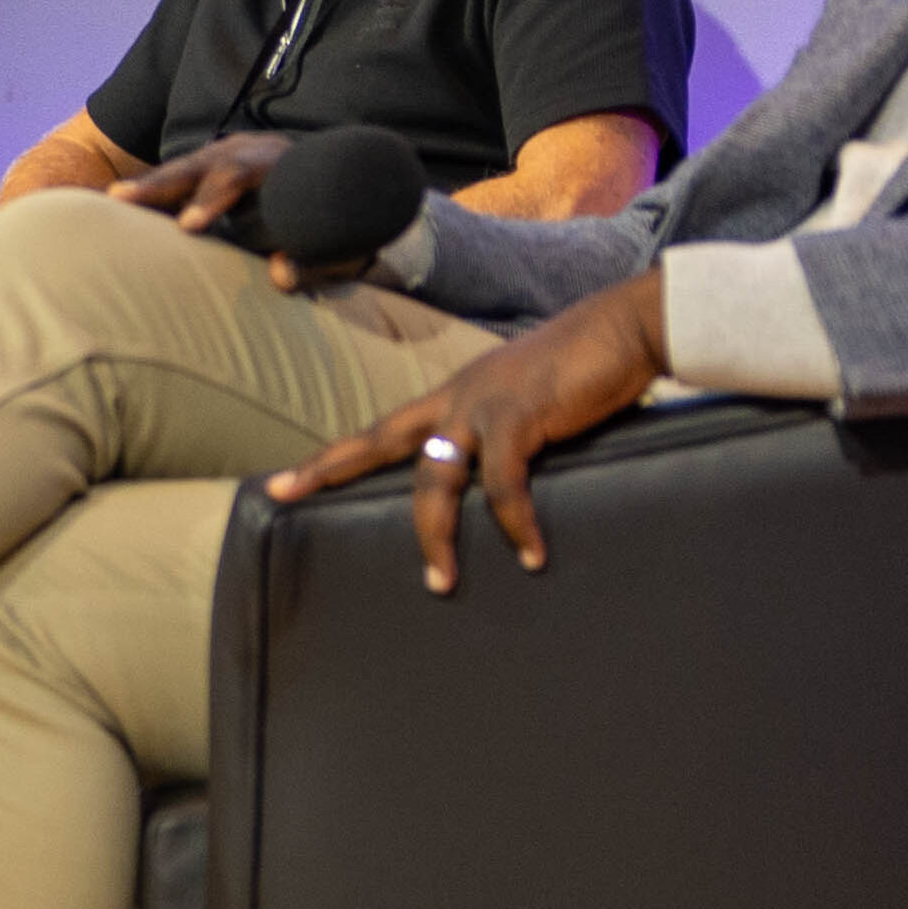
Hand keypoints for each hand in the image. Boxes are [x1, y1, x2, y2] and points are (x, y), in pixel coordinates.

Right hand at [112, 132, 351, 293]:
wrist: (340, 180)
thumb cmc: (336, 220)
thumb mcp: (336, 243)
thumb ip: (314, 258)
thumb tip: (282, 275)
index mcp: (276, 161)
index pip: (239, 173)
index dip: (212, 198)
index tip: (189, 227)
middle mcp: (244, 151)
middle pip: (197, 165)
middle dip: (159, 185)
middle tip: (120, 199)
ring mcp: (220, 157)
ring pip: (179, 170)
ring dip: (143, 189)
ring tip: (105, 203)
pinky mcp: (205, 172)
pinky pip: (173, 182)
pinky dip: (146, 195)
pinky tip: (112, 209)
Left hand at [263, 269, 672, 594]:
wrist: (625, 327)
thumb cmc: (582, 371)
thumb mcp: (527, 407)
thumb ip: (504, 442)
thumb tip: (500, 486)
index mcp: (453, 397)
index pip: (380, 430)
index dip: (331, 457)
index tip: (281, 482)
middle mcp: (456, 398)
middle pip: (379, 441)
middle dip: (329, 468)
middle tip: (283, 495)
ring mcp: (483, 404)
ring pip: (434, 476)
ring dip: (437, 535)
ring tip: (441, 582)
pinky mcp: (520, 415)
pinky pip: (503, 482)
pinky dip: (515, 523)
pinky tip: (531, 554)